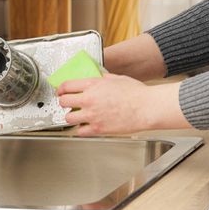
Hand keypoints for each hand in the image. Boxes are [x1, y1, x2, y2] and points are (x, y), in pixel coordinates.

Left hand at [57, 73, 190, 135]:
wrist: (148, 108)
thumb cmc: (137, 93)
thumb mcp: (116, 78)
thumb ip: (102, 78)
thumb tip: (95, 78)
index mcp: (92, 85)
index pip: (66, 86)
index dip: (60, 89)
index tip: (61, 92)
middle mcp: (89, 99)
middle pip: (63, 102)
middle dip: (64, 103)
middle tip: (68, 104)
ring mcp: (92, 115)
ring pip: (68, 118)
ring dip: (71, 117)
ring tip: (77, 116)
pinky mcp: (98, 128)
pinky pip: (80, 132)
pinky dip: (81, 130)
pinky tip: (86, 126)